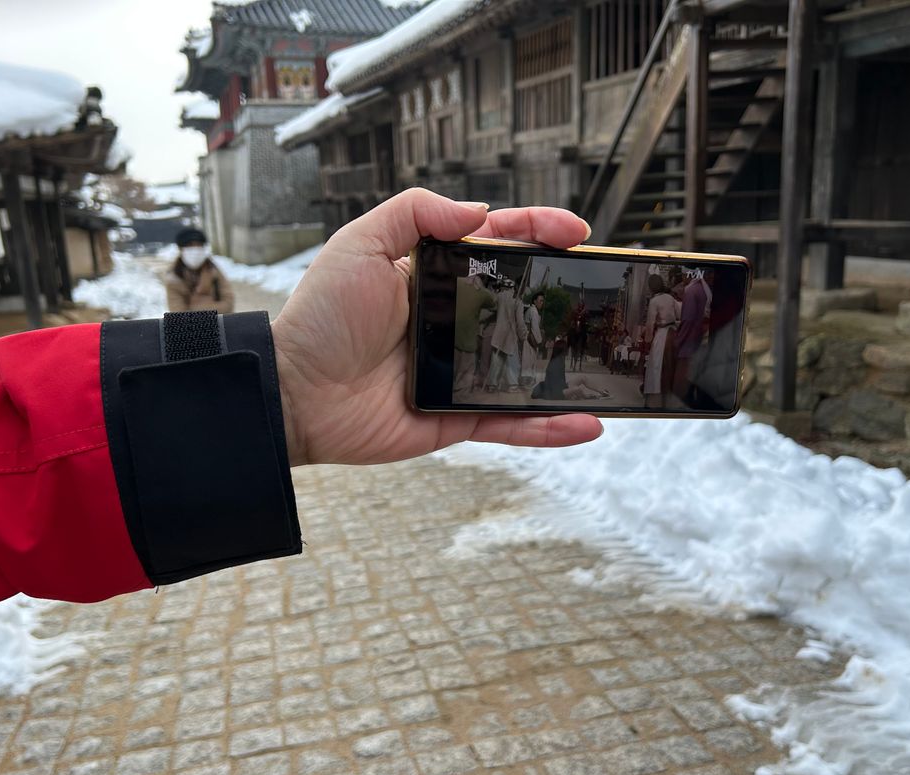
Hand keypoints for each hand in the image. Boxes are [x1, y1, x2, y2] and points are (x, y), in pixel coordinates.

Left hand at [271, 188, 601, 465]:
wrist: (295, 392)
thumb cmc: (320, 316)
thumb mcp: (361, 244)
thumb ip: (416, 213)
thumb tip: (481, 211)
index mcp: (436, 274)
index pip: (500, 244)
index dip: (540, 231)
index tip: (576, 231)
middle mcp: (456, 320)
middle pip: (526, 302)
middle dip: (570, 293)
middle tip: (609, 288)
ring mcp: (461, 372)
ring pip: (529, 366)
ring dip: (573, 363)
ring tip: (614, 355)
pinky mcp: (459, 419)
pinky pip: (512, 424)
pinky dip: (550, 427)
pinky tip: (589, 423)